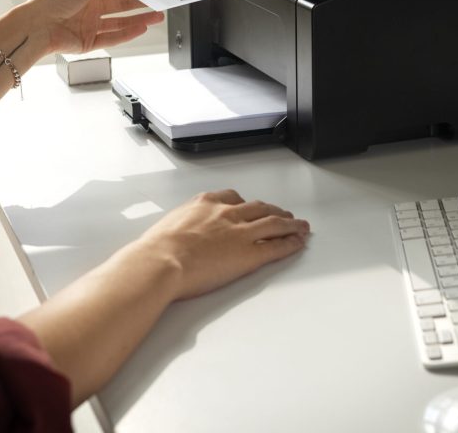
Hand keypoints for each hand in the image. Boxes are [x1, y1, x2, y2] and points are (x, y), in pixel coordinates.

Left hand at [26, 0, 163, 54]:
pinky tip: (141, 28)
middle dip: (140, 5)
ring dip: (139, 20)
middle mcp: (90, 9)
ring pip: (120, 23)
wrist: (37, 26)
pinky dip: (128, 34)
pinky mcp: (89, 43)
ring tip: (156, 17)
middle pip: (120, 7)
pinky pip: (113, 38)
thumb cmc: (53, 2)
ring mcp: (90, 26)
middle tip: (157, 3)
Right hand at [136, 189, 310, 300]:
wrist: (162, 261)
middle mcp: (227, 214)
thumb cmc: (157, 248)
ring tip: (301, 225)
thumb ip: (179, 228)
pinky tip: (299, 242)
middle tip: (283, 213)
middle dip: (273, 210)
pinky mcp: (250, 254)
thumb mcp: (166, 227)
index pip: (232, 198)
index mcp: (206, 203)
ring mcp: (241, 233)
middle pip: (258, 208)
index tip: (250, 206)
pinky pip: (276, 246)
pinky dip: (291, 243)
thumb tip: (172, 239)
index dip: (246, 203)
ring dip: (291, 223)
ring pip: (274, 222)